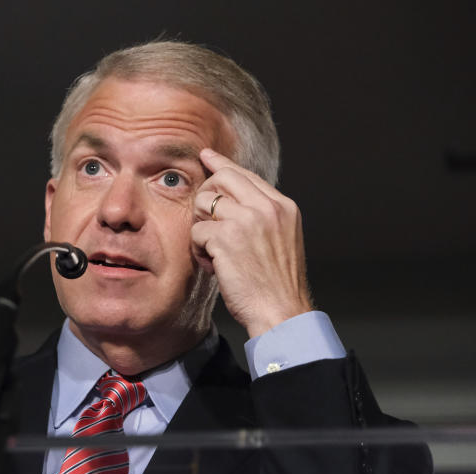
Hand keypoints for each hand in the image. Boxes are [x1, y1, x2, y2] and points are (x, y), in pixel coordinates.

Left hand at [191, 148, 312, 337]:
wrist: (281, 311)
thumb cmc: (275, 284)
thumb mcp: (279, 239)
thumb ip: (261, 216)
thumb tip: (230, 200)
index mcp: (282, 206)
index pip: (245, 174)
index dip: (221, 164)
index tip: (207, 156)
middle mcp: (267, 207)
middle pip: (221, 179)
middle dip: (205, 197)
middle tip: (205, 222)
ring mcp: (247, 220)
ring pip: (203, 203)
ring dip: (201, 229)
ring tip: (213, 252)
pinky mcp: (226, 238)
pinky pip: (196, 232)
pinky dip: (199, 251)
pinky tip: (214, 266)